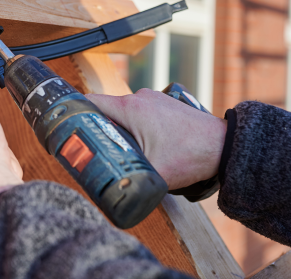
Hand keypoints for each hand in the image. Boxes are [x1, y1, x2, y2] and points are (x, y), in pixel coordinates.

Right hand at [85, 89, 225, 189]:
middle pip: (103, 110)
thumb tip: (108, 192)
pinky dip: (133, 127)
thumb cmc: (192, 155)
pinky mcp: (162, 105)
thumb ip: (127, 180)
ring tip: (118, 151)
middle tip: (90, 149)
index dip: (74, 116)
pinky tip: (140, 146)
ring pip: (121, 113)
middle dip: (96, 129)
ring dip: (117, 129)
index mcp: (130, 108)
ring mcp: (152, 99)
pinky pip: (137, 113)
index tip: (67, 130)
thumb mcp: (153, 173)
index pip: (89, 103)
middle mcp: (139, 98)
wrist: (224, 147)